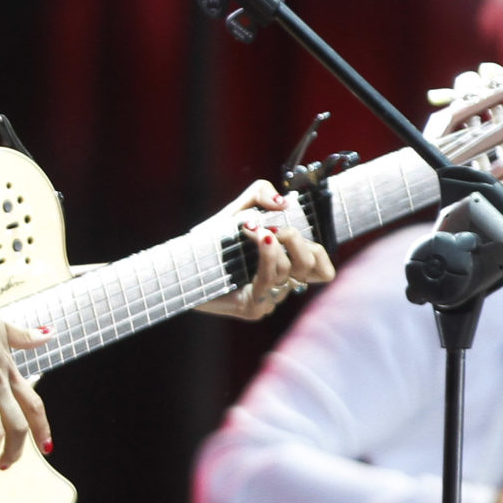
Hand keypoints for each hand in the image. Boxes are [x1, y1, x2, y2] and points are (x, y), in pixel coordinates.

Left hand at [195, 180, 334, 319]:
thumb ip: (260, 194)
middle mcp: (281, 287)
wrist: (180, 264)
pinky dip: (266, 255)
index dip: (317, 250)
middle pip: (311, 267)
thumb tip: (283, 202)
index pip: (322, 270)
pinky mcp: (252, 308)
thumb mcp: (238, 210)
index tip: (290, 228)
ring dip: (272, 245)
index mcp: (286, 269)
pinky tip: (259, 237)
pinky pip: (268, 280)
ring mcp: (268, 300)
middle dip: (295, 239)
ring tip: (250, 229)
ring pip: (288, 271)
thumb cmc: (212, 239)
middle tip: (270, 226)